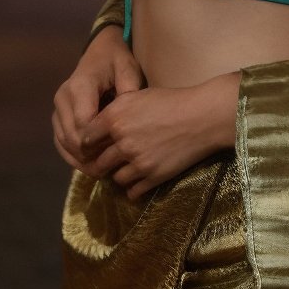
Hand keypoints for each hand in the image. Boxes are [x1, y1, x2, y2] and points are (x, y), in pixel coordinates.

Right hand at [52, 26, 143, 170]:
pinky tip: (89, 166)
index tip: (118, 153)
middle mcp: (63, 98)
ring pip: (64, 143)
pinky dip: (73, 156)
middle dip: (91, 155)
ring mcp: (57, 108)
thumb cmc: (116, 60)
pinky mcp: (57, 117)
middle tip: (112, 168)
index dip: (99, 142)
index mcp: (80, 86)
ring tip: (102, 171)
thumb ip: (129, 90)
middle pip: (72, 137)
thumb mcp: (128, 68)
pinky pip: (59, 142)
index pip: (84, 124)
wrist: (99, 53)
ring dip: (81, 159)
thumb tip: (129, 115)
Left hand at [78, 74, 240, 201]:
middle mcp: (121, 141)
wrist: (202, 116)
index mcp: (114, 118)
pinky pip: (132, 191)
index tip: (93, 147)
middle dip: (102, 162)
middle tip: (108, 161)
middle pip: (98, 162)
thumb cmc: (171, 101)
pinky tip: (140, 180)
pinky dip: (134, 188)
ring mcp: (137, 161)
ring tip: (128, 168)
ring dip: (119, 174)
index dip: (88, 144)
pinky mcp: (152, 176)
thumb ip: (115, 112)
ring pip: (115, 178)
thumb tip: (99, 126)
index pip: (86, 139)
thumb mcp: (137, 97)